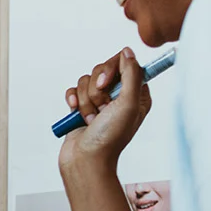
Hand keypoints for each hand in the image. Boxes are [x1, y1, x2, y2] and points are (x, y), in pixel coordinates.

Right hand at [59, 48, 152, 172]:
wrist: (86, 159)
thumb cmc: (110, 137)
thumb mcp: (129, 104)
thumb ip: (131, 74)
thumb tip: (127, 51)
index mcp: (137, 94)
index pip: (125, 63)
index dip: (111, 71)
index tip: (106, 85)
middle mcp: (119, 96)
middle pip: (103, 69)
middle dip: (96, 89)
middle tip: (101, 107)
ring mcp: (100, 101)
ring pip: (86, 80)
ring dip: (85, 100)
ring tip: (91, 119)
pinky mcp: (82, 106)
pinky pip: (73, 90)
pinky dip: (73, 101)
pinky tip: (76, 113)